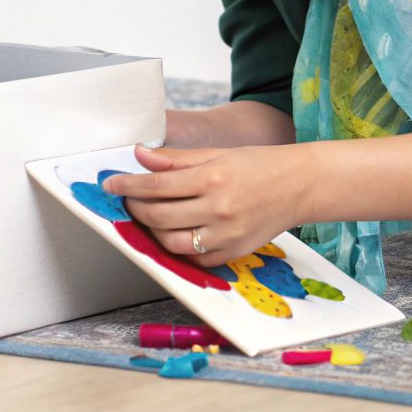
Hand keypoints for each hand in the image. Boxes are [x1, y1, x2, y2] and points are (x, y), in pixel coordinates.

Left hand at [102, 143, 316, 266]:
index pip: (157, 185)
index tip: (110, 184)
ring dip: (151, 232)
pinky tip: (174, 233)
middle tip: (127, 201)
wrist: (300, 186)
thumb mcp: (217, 153)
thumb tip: (140, 155)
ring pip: (171, 243)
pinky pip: (194, 259)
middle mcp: (219, 209)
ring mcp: (226, 235)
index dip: (127, 186)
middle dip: (135, 209)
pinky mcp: (233, 253)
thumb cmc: (259, 164)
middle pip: (158, 216)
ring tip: (149, 218)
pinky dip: (178, 249)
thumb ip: (176, 158)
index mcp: (213, 178)